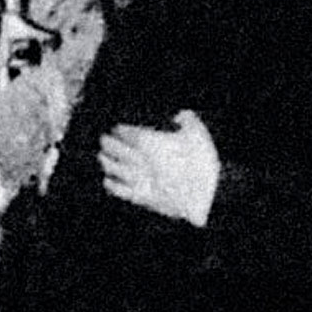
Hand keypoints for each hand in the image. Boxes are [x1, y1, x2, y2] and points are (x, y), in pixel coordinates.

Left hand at [99, 110, 220, 226]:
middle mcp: (139, 160)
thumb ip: (186, 118)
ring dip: (105, 160)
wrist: (209, 196)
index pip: (125, 132)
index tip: (116, 128)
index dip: (118, 129)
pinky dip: (111, 184)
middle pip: (113, 148)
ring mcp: (139, 179)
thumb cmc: (204, 163)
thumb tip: (178, 114)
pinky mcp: (143, 197)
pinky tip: (108, 181)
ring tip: (102, 156)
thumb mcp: (198, 133)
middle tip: (104, 139)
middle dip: (107, 142)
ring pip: (112, 167)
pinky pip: (119, 190)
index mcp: (150, 142)